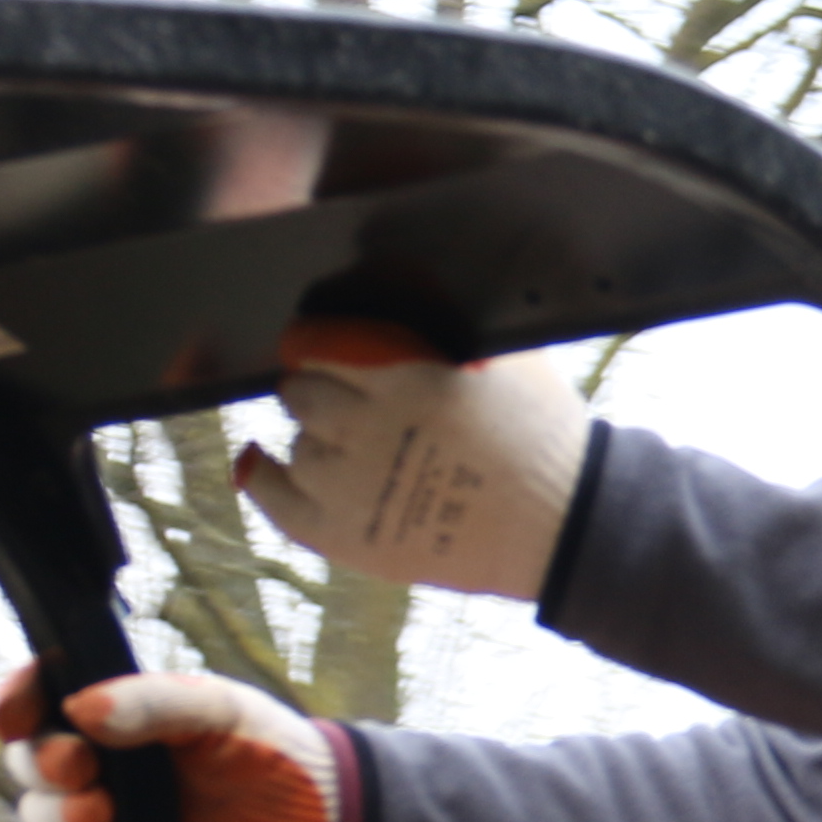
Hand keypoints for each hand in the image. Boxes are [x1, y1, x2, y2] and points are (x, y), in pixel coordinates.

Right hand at [0, 661, 343, 821]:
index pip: (40, 696)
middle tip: (82, 770)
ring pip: (40, 817)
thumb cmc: (265, 746)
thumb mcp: (216, 709)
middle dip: (42, 766)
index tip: (15, 714)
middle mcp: (97, 759)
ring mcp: (103, 815)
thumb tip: (82, 709)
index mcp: (112, 706)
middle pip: (29, 760)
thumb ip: (153, 702)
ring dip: (56, 819)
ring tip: (102, 819)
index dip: (15, 702)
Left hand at [234, 319, 588, 598]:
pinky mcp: (348, 540)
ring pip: (298, 448)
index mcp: (406, 378)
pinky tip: (259, 461)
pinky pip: (278, 502)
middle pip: (300, 396)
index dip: (314, 341)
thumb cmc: (539, 435)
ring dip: (317, 439)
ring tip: (352, 445)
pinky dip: (264, 478)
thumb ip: (442, 323)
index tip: (312, 342)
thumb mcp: (503, 354)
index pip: (319, 345)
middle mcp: (368, 433)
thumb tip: (398, 281)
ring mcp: (353, 492)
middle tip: (339, 396)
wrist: (562, 525)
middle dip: (315, 389)